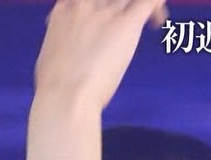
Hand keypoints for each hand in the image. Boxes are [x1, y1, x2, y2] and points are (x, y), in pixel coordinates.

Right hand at [34, 0, 168, 111]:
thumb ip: (64, 50)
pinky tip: (159, 21)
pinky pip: (151, 1)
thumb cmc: (54, 89)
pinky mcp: (127, 24)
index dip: (99, 6)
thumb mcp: (51, 59)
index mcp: (64, 12)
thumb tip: (68, 59)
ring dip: (144, 7)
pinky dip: (157, 7)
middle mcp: (85, 4)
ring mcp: (106, 12)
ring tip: (153, 22)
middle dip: (122, 5)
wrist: (64, 98)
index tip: (107, 23)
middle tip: (130, 21)